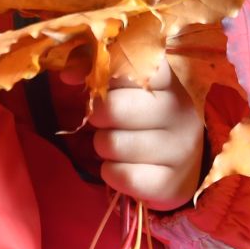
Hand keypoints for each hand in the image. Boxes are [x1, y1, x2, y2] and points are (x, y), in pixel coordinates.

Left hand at [91, 60, 205, 211]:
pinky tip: (122, 166)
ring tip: (117, 143)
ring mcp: (179, 150)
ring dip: (103, 145)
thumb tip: (67, 74)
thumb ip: (98, 68)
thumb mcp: (131, 88)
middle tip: (106, 120)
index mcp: (171, 82)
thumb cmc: (146, 118)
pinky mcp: (169, 183)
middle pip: (113, 108)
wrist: (182, 166)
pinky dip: (111, 172)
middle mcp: (180, 113)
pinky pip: (119, 175)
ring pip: (112, 144)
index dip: (104, 74)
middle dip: (98, 115)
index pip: (131, 65)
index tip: (98, 82)